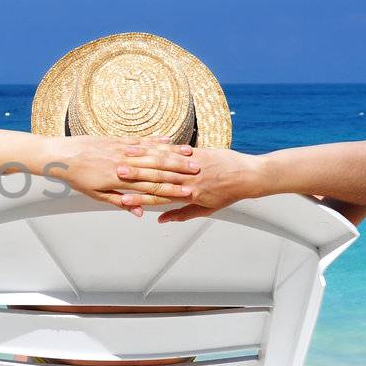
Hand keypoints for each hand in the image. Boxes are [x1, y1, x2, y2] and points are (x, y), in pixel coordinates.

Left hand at [51, 135, 198, 214]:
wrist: (62, 155)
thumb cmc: (78, 177)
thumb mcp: (98, 195)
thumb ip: (121, 202)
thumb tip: (139, 211)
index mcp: (121, 180)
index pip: (152, 186)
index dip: (172, 189)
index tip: (189, 192)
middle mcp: (124, 163)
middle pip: (157, 168)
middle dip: (179, 171)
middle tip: (198, 173)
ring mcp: (122, 150)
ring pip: (152, 152)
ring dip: (172, 155)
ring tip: (189, 156)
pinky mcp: (117, 139)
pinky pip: (141, 140)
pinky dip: (155, 141)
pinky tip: (168, 139)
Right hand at [135, 146, 263, 222]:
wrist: (248, 176)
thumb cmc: (227, 194)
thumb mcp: (205, 209)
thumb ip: (180, 214)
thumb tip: (160, 220)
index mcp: (189, 196)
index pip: (159, 198)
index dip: (140, 199)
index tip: (123, 198)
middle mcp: (189, 180)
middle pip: (158, 178)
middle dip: (136, 175)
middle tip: (117, 172)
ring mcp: (193, 165)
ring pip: (165, 162)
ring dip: (143, 159)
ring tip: (126, 156)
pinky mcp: (197, 153)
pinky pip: (175, 150)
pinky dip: (159, 148)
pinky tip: (146, 145)